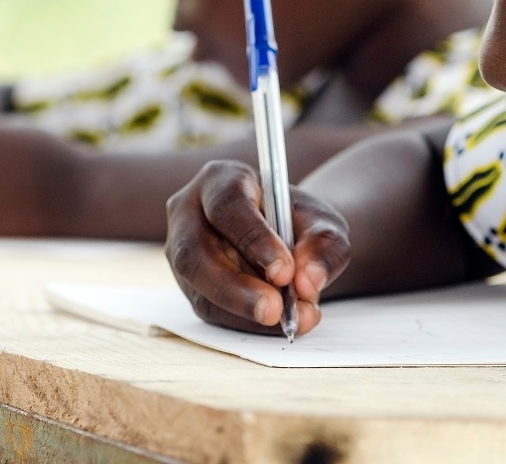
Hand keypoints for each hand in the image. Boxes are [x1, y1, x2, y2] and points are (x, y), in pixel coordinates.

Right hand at [165, 159, 350, 335]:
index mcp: (220, 181)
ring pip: (198, 287)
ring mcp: (182, 251)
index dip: (253, 239)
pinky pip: (209, 309)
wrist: (286, 237)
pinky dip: (244, 322)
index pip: (227, 207)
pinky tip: (276, 324)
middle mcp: (190, 213)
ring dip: (241, 310)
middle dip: (236, 287)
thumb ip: (324, 245)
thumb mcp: (322, 224)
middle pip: (195, 252)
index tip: (284, 271)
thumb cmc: (298, 221)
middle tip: (276, 309)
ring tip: (286, 321)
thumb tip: (308, 282)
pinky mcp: (190, 285)